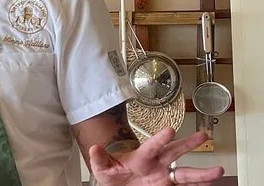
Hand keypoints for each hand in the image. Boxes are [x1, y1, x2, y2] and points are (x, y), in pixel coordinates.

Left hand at [90, 127, 224, 184]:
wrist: (119, 185)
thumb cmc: (113, 174)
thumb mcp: (103, 167)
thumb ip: (100, 159)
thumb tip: (94, 149)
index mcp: (141, 158)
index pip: (151, 147)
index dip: (160, 139)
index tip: (170, 131)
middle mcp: (156, 165)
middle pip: (174, 153)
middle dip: (188, 145)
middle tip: (202, 136)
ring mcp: (164, 177)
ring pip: (186, 174)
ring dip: (202, 172)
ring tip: (218, 170)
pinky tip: (211, 185)